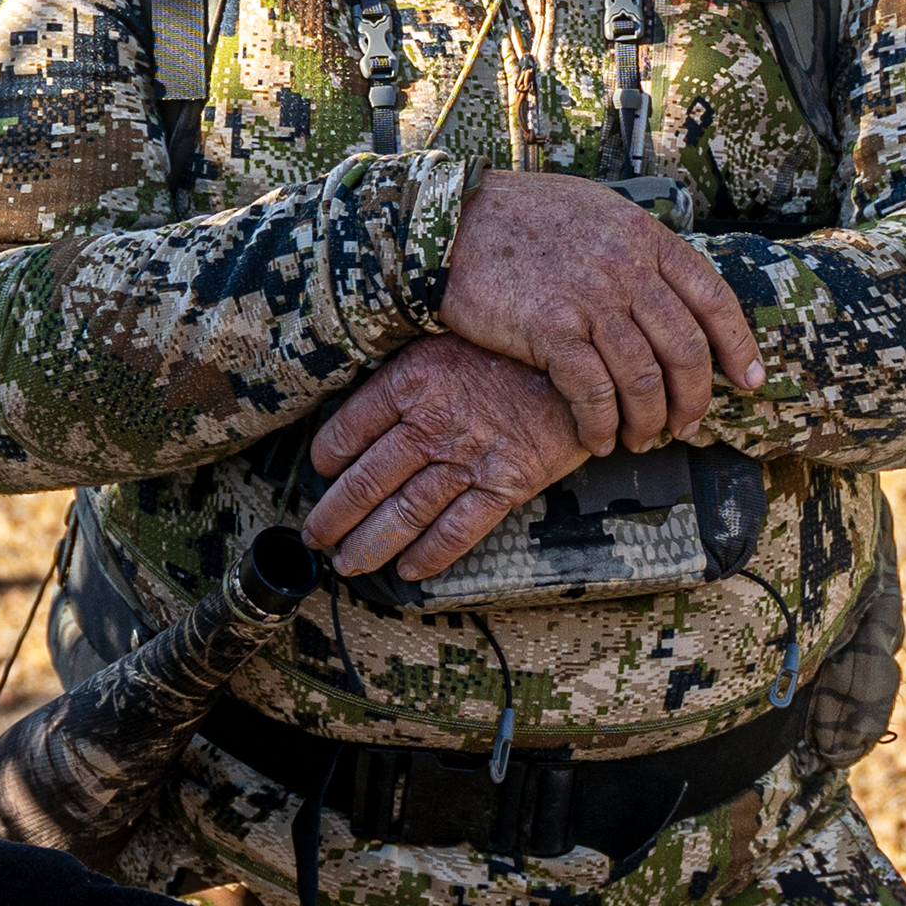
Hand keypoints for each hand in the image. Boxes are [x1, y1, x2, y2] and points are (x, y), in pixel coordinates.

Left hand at [305, 337, 592, 579]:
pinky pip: (459, 530)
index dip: (327, 458)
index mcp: (411, 379)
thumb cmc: (518, 343)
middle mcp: (432, 422)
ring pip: (404, 511)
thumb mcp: (453, 334)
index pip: (349, 428)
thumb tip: (376, 396)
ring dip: (370, 545)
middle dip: (334, 516)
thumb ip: (414, 367)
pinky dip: (430, 555)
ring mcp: (468, 456)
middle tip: (315, 537)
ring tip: (348, 565)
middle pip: (367, 480)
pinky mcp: (506, 483)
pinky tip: (409, 570)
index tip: (320, 472)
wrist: (591, 356)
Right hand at [435, 169, 760, 450]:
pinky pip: (594, 393)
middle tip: (688, 425)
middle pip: (686, 348)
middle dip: (695, 398)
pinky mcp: (551, 330)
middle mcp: (627, 267)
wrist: (451, 223)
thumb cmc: (517, 217)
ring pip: (644, 378)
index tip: (749, 380)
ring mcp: (591, 299)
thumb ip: (634, 247)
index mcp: (644, 237)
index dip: (738, 345)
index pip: (713, 297)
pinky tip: (599, 439)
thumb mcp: (593, 211)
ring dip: (649, 420)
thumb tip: (666, 284)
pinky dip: (602, 425)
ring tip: (642, 439)